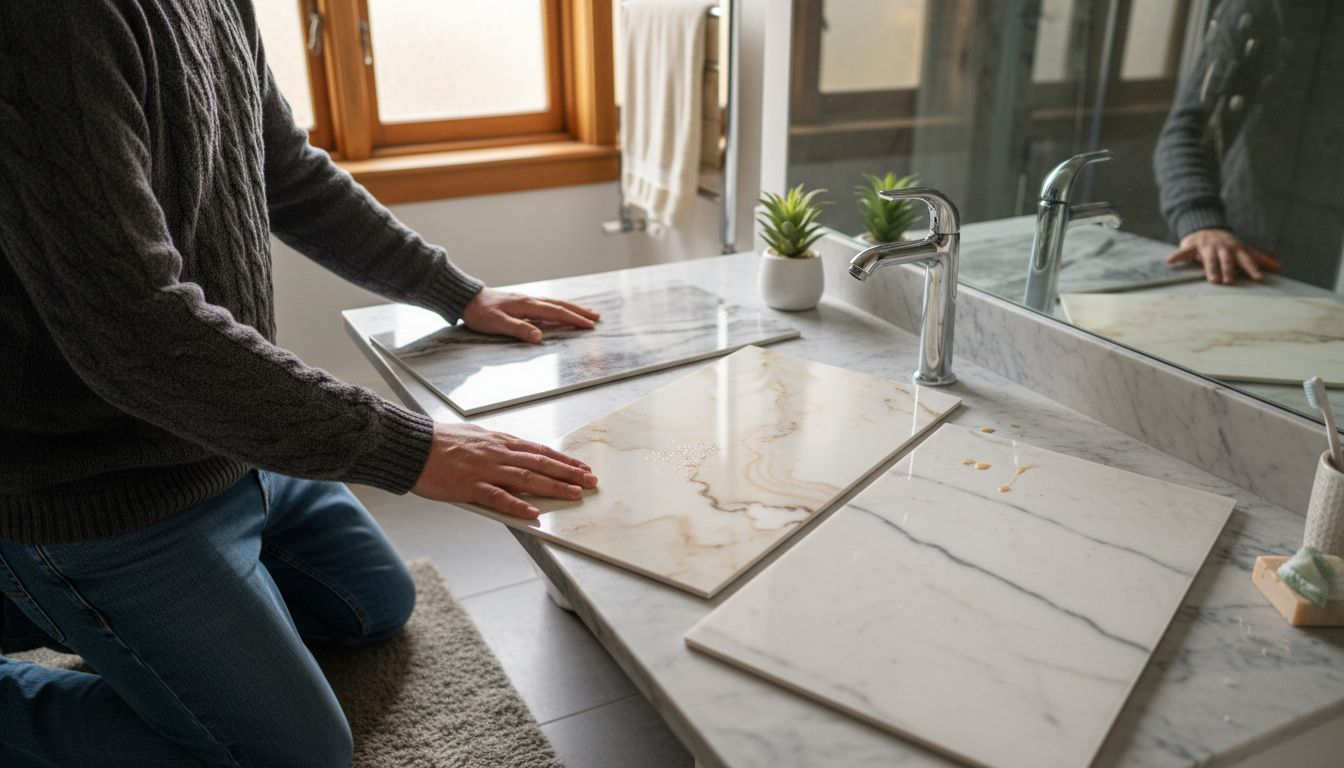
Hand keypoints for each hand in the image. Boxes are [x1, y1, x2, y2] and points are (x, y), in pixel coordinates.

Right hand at [412, 422, 597, 518]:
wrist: (413, 446)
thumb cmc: (440, 442)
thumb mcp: (476, 437)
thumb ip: (497, 448)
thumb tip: (517, 454)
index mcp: (500, 441)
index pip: (540, 451)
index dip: (564, 460)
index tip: (582, 467)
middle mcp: (498, 453)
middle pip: (541, 463)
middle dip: (569, 473)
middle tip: (591, 482)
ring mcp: (485, 469)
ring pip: (526, 479)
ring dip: (553, 487)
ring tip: (574, 495)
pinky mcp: (470, 486)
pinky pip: (498, 497)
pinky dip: (517, 505)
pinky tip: (533, 513)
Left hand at [462, 288, 599, 342]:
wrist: (467, 298)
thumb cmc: (480, 313)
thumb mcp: (497, 324)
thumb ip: (519, 330)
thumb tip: (539, 337)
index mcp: (527, 306)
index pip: (557, 312)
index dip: (574, 319)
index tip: (589, 326)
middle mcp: (530, 300)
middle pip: (560, 305)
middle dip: (579, 311)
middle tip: (596, 317)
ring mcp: (526, 300)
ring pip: (555, 303)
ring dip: (571, 308)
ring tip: (584, 312)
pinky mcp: (521, 302)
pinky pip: (547, 304)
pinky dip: (559, 307)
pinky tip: (560, 310)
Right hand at [1166, 228, 1281, 284]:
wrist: (1206, 228)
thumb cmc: (1228, 245)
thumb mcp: (1245, 250)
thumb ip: (1261, 260)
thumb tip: (1281, 269)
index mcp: (1237, 249)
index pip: (1247, 260)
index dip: (1253, 269)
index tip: (1259, 279)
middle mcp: (1223, 248)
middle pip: (1227, 261)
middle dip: (1229, 270)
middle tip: (1230, 282)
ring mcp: (1207, 246)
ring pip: (1209, 259)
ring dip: (1210, 269)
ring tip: (1212, 280)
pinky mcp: (1192, 246)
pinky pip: (1183, 252)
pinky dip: (1177, 256)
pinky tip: (1169, 261)